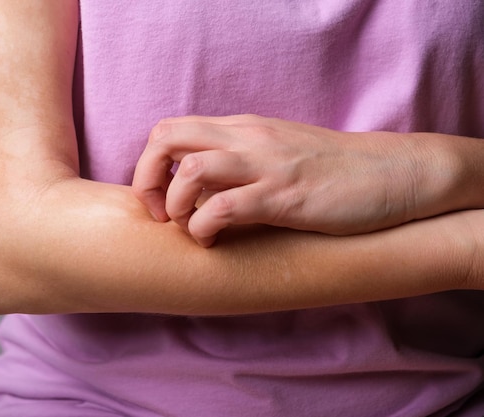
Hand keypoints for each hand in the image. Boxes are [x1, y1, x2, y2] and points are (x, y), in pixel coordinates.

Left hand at [133, 115, 441, 246]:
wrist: (392, 172)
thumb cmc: (333, 170)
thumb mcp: (277, 155)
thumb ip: (238, 163)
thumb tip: (201, 190)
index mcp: (242, 128)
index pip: (171, 129)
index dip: (151, 165)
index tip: (160, 200)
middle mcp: (247, 137)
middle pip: (165, 137)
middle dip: (146, 179)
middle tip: (161, 216)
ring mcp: (265, 164)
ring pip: (189, 171)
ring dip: (175, 206)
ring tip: (189, 229)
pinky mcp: (285, 195)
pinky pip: (224, 207)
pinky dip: (204, 227)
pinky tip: (214, 242)